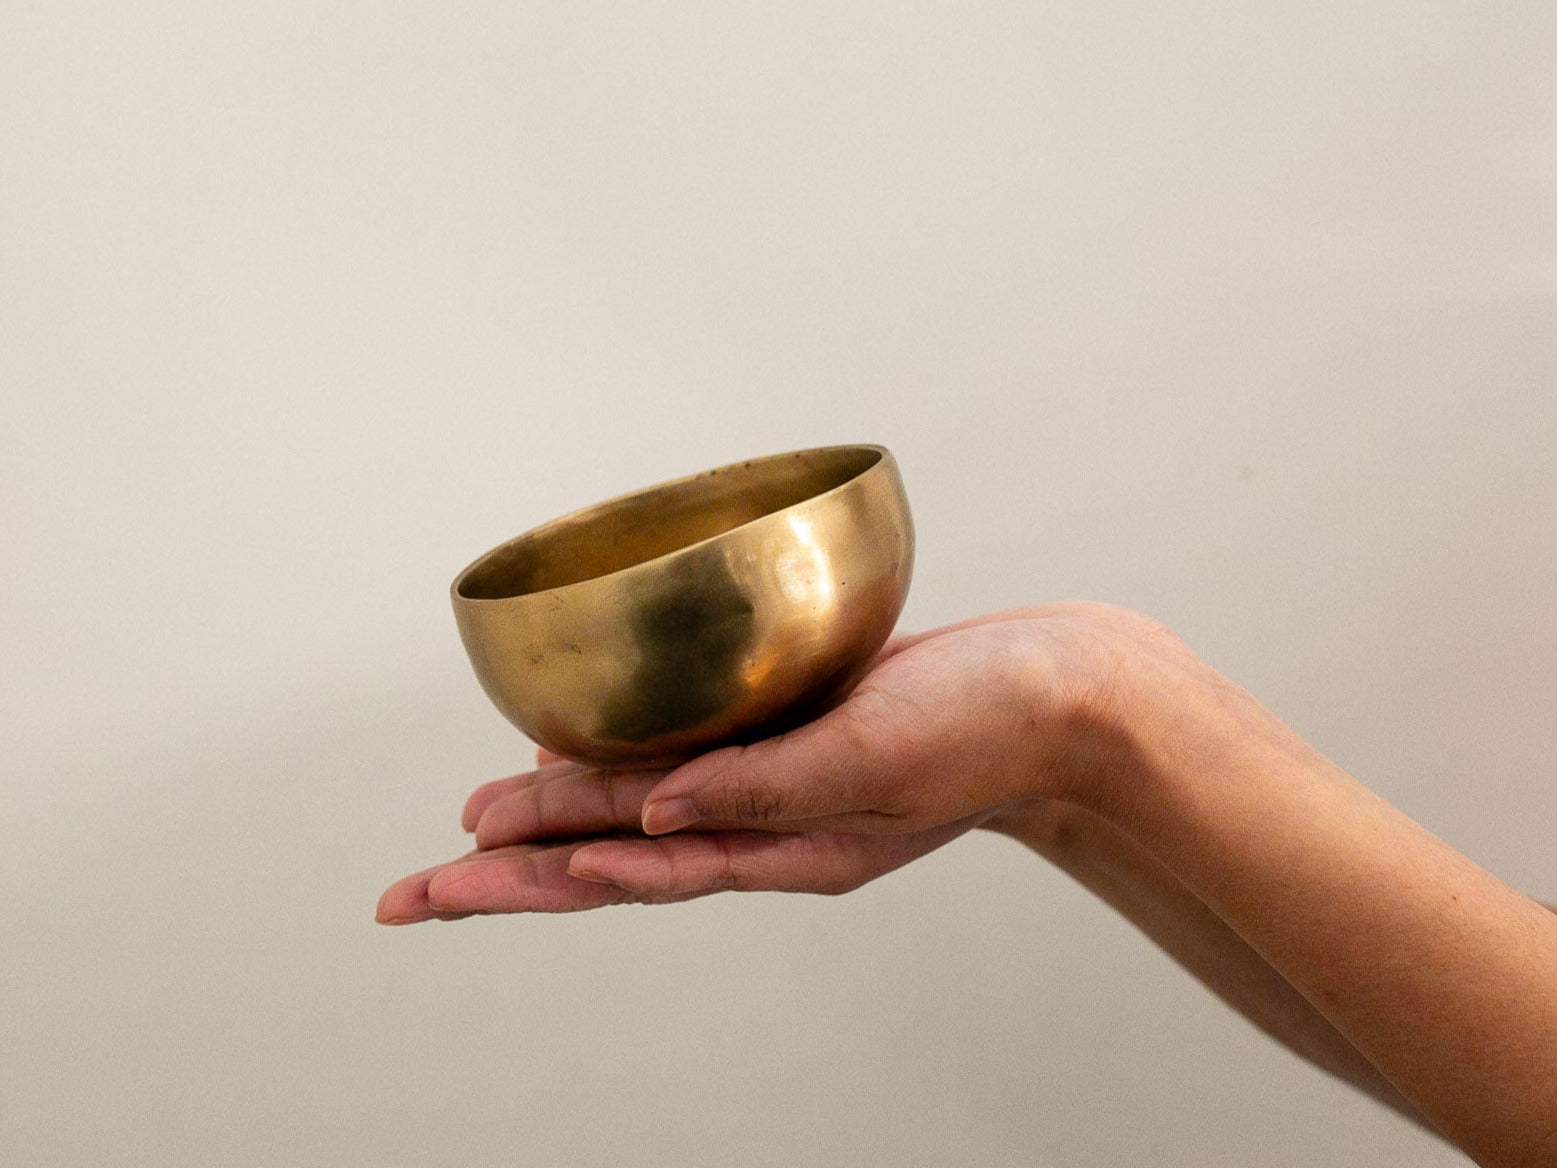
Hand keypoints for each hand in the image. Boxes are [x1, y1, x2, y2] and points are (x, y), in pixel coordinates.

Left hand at [377, 603, 1163, 921]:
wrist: (1051, 694)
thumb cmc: (979, 727)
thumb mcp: (872, 761)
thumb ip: (762, 791)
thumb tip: (648, 820)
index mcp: (780, 848)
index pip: (631, 870)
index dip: (535, 870)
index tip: (453, 869)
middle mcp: (760, 827)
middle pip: (609, 856)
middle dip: (507, 875)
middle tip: (408, 895)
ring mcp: (771, 788)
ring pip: (634, 812)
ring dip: (547, 821)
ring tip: (469, 833)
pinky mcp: (784, 740)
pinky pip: (683, 764)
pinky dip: (617, 771)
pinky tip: (580, 765)